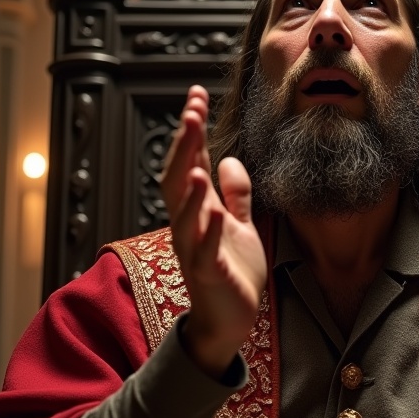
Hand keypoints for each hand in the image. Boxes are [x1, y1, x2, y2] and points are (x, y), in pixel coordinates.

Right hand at [161, 85, 266, 377]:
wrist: (230, 321)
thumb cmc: (233, 273)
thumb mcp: (240, 227)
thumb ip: (235, 196)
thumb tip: (228, 161)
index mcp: (199, 210)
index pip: (190, 161)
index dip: (191, 130)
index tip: (195, 95)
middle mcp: (190, 225)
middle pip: (178, 179)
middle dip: (185, 145)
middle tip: (192, 112)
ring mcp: (195, 249)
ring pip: (183, 214)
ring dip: (189, 187)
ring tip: (196, 159)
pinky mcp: (207, 274)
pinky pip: (203, 251)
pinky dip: (208, 231)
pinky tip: (216, 213)